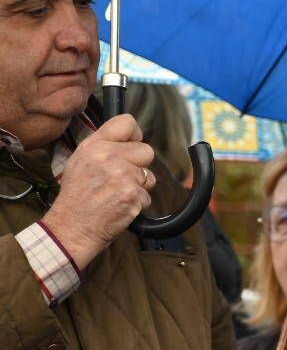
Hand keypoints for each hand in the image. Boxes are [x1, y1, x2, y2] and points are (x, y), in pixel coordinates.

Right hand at [39, 114, 155, 266]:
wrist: (73, 227)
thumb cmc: (77, 196)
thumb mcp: (80, 161)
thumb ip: (103, 147)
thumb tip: (129, 139)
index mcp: (94, 145)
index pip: (127, 122)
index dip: (135, 134)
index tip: (132, 144)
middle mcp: (109, 157)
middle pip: (147, 150)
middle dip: (140, 165)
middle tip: (121, 177)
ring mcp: (123, 176)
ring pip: (150, 175)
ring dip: (139, 186)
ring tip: (116, 193)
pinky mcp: (133, 195)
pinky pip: (148, 195)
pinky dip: (137, 202)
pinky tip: (120, 205)